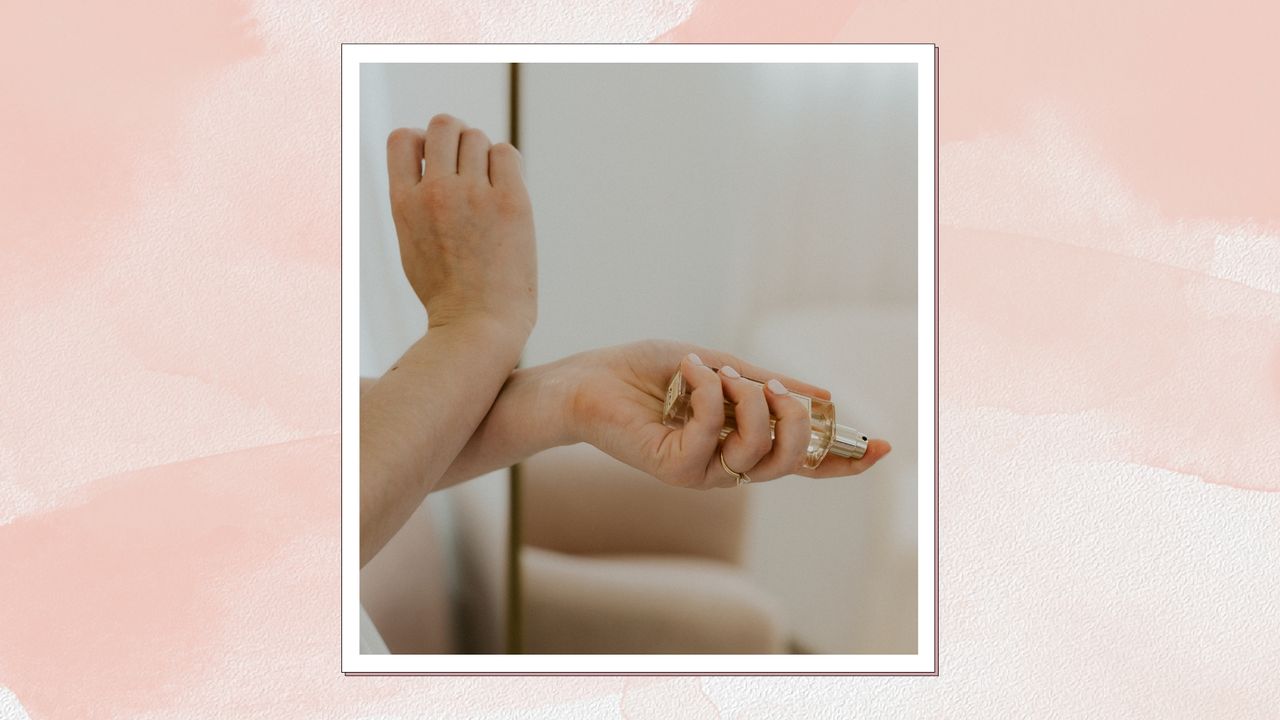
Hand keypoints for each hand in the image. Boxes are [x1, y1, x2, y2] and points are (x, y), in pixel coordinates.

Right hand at [386, 114, 536, 340]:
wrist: (478, 324)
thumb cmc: (447, 291)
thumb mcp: (412, 242)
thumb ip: (415, 200)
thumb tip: (433, 154)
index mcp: (403, 204)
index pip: (401, 138)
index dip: (421, 141)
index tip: (435, 162)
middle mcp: (435, 193)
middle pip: (444, 125)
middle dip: (456, 138)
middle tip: (468, 168)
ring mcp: (473, 195)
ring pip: (478, 137)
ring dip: (483, 153)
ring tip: (488, 187)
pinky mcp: (510, 201)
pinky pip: (507, 153)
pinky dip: (506, 163)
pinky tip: (506, 188)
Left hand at [562, 340, 891, 488]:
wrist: (588, 380)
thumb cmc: (647, 373)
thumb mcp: (719, 368)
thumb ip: (765, 383)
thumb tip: (823, 393)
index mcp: (743, 443)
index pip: (803, 463)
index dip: (844, 459)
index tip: (883, 447)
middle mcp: (728, 465)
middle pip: (793, 460)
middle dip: (795, 417)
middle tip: (767, 383)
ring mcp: (703, 472)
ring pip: (759, 448)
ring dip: (746, 398)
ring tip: (713, 370)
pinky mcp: (675, 468)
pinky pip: (714, 430)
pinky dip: (707, 390)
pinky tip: (686, 371)